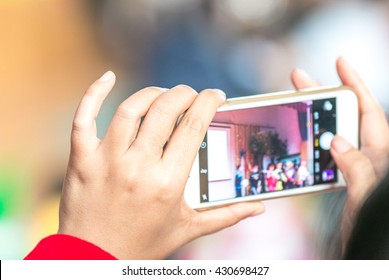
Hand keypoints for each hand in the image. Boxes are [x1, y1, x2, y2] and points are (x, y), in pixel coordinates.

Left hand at [58, 71, 264, 258]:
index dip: (209, 102)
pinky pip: (85, 117)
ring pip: (131, 109)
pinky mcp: (82, 159)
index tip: (216, 95)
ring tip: (164, 96)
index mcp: (169, 182)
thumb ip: (227, 215)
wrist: (93, 260)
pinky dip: (95, 92)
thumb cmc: (143, 245)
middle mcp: (138, 167)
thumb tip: (260, 206)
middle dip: (186, 94)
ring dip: (153, 93)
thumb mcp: (189, 230)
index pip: (194, 126)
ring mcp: (106, 160)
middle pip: (166, 110)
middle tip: (192, 96)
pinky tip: (108, 77)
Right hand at [291, 57, 388, 251]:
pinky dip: (311, 145)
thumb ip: (357, 167)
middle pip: (345, 117)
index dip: (355, 84)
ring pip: (331, 135)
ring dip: (313, 120)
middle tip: (299, 80)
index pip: (369, 111)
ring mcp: (354, 168)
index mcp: (382, 156)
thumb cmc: (377, 230)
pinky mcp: (341, 181)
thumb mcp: (367, 197)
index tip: (339, 62)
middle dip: (323, 96)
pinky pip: (324, 156)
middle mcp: (369, 157)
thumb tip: (337, 141)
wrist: (368, 254)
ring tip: (294, 104)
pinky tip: (299, 140)